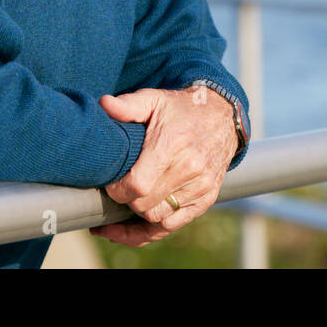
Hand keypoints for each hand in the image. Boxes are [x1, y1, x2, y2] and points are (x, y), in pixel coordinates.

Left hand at [89, 86, 237, 247]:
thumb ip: (127, 105)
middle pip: (144, 205)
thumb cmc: (181, 109)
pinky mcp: (206, 199)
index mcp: (172, 145)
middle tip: (115, 191)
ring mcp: (201, 187)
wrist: (222, 116)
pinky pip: (173, 225)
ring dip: (138, 214)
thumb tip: (103, 104)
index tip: (109, 183)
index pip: (137, 186)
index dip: (116, 190)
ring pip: (157, 218)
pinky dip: (152, 226)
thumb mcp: (154, 99)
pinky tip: (134, 223)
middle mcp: (190, 169)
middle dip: (124, 202)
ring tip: (123, 206)